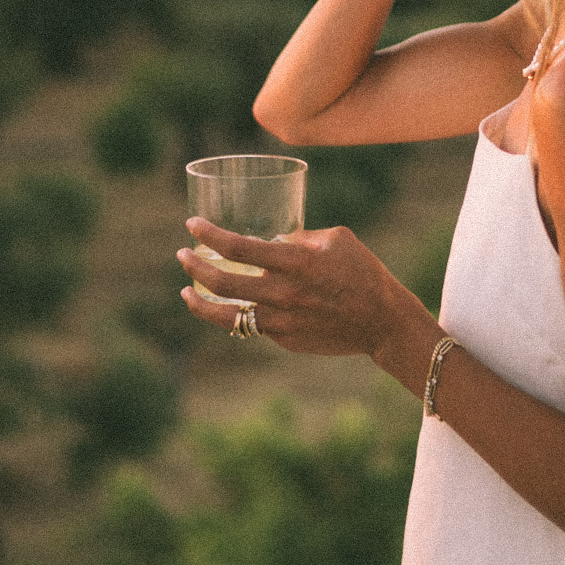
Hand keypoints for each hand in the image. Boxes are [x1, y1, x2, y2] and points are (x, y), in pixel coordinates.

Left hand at [178, 217, 423, 356]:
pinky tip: (231, 305)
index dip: (209, 234)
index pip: (239, 248)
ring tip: (185, 291)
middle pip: (222, 283)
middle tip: (182, 255)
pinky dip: (235, 314)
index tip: (192, 224)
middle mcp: (283, 294)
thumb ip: (299, 238)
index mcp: (296, 262)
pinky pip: (252, 326)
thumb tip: (272, 239)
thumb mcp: (335, 239)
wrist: (382, 321)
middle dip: (194, 266)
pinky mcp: (285, 340)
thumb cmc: (363, 271)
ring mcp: (282, 322)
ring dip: (199, 301)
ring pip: (226, 316)